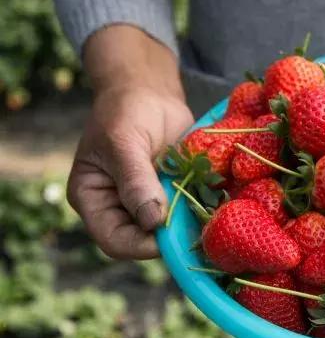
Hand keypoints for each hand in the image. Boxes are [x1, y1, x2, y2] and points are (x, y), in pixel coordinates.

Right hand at [67, 26, 192, 259]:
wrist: (150, 92)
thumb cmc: (126, 111)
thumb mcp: (124, 143)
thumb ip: (136, 182)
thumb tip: (152, 221)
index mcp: (93, 200)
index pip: (114, 240)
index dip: (140, 245)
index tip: (168, 234)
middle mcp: (119, 208)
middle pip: (144, 241)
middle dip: (170, 236)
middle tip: (199, 224)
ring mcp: (147, 202)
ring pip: (170, 230)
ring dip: (191, 224)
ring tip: (211, 212)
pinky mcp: (172, 194)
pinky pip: (188, 212)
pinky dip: (202, 209)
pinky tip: (218, 201)